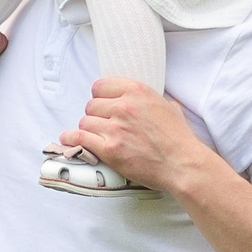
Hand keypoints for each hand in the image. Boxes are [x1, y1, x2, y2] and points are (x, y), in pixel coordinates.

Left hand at [64, 78, 214, 194]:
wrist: (182, 164)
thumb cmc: (179, 138)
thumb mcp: (168, 107)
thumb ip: (151, 100)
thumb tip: (144, 100)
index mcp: (137, 91)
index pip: (100, 86)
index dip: (100, 97)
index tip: (102, 105)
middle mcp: (124, 106)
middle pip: (91, 105)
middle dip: (95, 116)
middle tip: (103, 125)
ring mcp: (116, 128)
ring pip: (85, 122)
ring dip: (88, 130)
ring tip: (96, 137)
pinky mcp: (110, 149)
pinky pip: (80, 139)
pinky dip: (72, 139)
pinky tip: (69, 139)